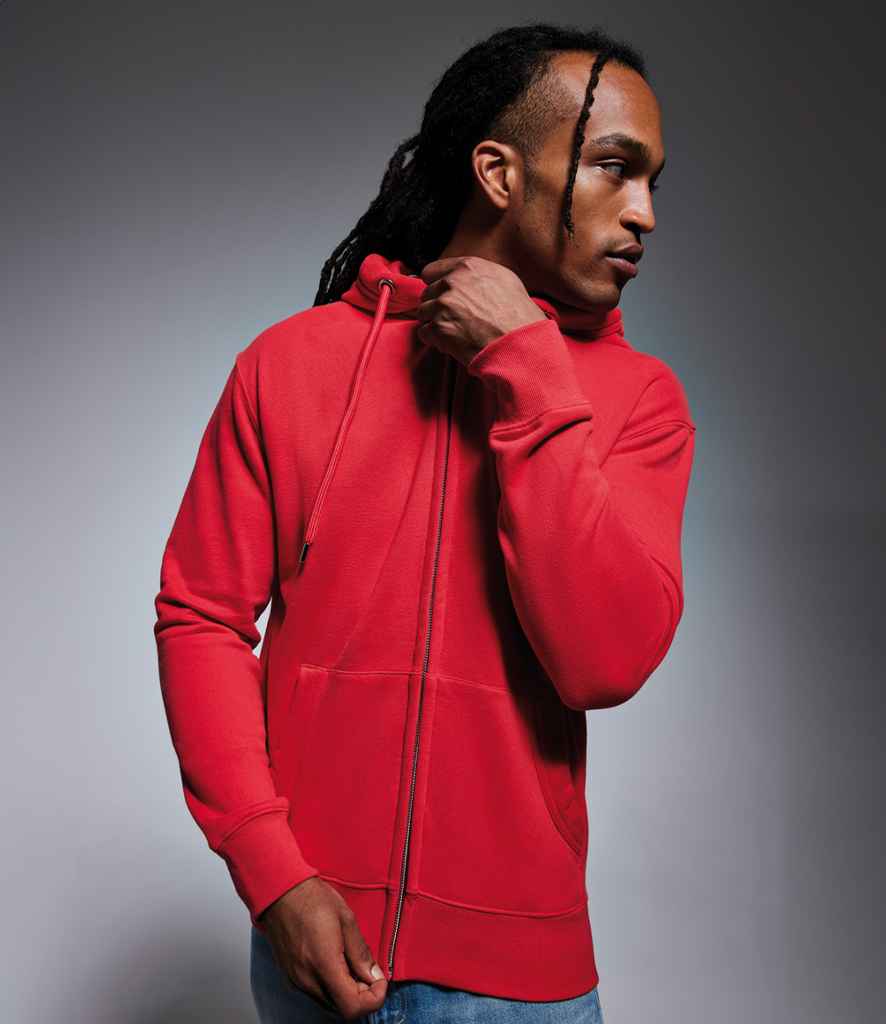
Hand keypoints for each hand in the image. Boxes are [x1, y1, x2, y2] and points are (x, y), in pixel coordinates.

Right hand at [258, 876, 387, 1019]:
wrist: (280, 892)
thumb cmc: (312, 899)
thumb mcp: (346, 919)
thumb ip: (360, 952)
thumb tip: (373, 975)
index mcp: (324, 965)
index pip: (353, 1007)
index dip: (373, 999)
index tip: (379, 981)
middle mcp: (307, 980)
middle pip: (342, 1010)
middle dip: (361, 995)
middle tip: (369, 972)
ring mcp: (297, 981)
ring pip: (329, 1003)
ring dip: (346, 992)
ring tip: (352, 965)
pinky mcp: (291, 977)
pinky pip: (317, 994)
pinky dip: (332, 987)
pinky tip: (336, 965)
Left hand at [416, 256, 547, 366]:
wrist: (518, 343)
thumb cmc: (518, 316)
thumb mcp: (504, 280)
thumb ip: (477, 276)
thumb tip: (463, 280)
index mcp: (467, 267)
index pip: (431, 271)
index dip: (436, 284)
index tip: (441, 294)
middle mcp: (452, 283)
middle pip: (427, 293)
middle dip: (437, 306)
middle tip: (453, 318)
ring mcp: (443, 306)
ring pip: (423, 312)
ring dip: (434, 323)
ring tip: (455, 332)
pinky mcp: (438, 328)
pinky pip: (424, 332)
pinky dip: (434, 340)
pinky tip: (451, 343)